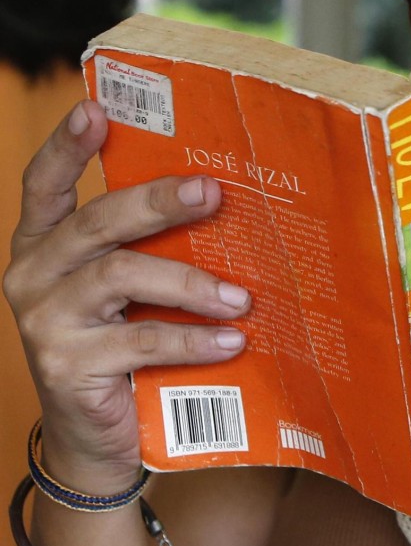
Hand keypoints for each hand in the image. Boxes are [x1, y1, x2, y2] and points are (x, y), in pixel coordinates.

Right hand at [2, 101, 251, 492]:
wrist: (96, 437)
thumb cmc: (122, 351)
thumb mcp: (126, 295)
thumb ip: (147, 253)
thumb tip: (221, 209)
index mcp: (43, 246)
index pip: (44, 185)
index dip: (67, 146)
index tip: (96, 108)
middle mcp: (32, 275)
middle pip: (96, 222)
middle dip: (158, 202)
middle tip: (211, 192)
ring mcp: (45, 320)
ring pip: (121, 277)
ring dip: (190, 282)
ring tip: (241, 296)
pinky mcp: (67, 364)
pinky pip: (142, 339)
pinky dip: (193, 338)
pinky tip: (231, 340)